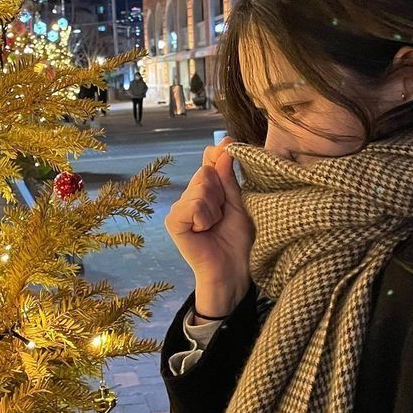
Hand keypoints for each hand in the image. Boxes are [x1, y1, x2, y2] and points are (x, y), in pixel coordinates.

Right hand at [164, 137, 252, 311]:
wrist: (232, 270)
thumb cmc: (237, 240)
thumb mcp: (238, 202)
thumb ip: (228, 176)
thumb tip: (224, 143)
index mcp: (205, 190)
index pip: (209, 160)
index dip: (219, 155)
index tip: (229, 147)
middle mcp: (189, 196)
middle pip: (205, 173)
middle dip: (221, 193)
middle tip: (223, 216)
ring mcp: (179, 209)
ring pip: (200, 188)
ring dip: (215, 209)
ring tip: (215, 226)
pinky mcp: (173, 222)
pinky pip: (192, 205)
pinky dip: (204, 218)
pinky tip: (204, 231)